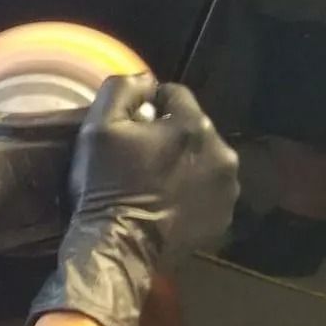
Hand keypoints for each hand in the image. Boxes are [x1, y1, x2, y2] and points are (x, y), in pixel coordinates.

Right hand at [29, 74, 238, 325]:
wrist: (118, 246)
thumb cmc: (105, 186)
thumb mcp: (98, 128)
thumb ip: (123, 89)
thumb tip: (145, 79)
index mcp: (193, 126)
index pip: (175, 94)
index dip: (150, 105)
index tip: (131, 126)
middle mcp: (222, 153)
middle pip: (194, 128)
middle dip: (171, 136)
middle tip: (140, 157)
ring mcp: (227, 189)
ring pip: (205, 160)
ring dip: (186, 164)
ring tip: (155, 183)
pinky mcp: (224, 217)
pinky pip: (208, 191)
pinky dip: (192, 192)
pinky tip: (168, 204)